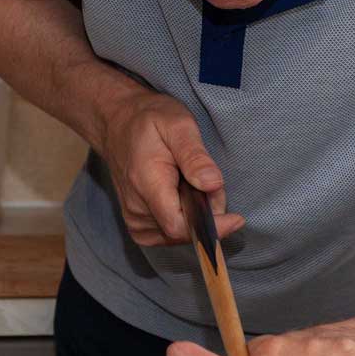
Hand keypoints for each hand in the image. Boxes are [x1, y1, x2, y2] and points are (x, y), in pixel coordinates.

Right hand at [96, 90, 244, 246]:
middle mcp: (136, 208)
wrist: (118, 123)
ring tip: (193, 182)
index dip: (211, 227)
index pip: (179, 226)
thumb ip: (195, 156)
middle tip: (209, 179)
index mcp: (147, 185)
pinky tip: (183, 198)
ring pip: (178, 233)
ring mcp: (134, 219)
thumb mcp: (178, 125)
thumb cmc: (149, 121)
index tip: (236, 219)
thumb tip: (213, 184)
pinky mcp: (136, 223)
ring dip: (195, 215)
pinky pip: (167, 234)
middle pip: (184, 230)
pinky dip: (183, 220)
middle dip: (207, 212)